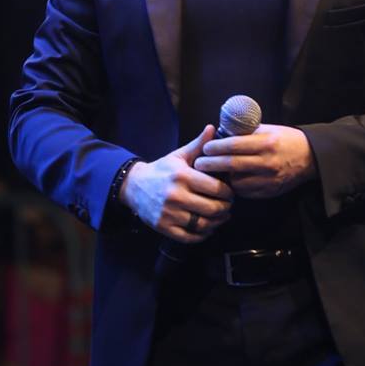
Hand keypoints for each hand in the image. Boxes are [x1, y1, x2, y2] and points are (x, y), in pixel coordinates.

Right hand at [120, 125, 233, 242]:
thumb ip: (198, 145)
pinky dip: (202, 235)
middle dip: (225, 209)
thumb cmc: (162, 170)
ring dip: (217, 223)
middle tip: (228, 206)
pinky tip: (207, 228)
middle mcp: (175, 195)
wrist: (135, 186)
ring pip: (203, 224)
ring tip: (220, 217)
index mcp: (182, 176)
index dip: (228, 193)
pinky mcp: (163, 227)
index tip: (230, 193)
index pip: (215, 188)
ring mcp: (169, 213)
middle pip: (212, 208)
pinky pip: (190, 237)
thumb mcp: (179, 156)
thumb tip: (212, 128)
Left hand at [194, 124, 316, 198]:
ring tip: (212, 173)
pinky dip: (235, 187)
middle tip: (198, 163)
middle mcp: (267, 162)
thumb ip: (246, 132)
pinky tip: (230, 180)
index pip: (234, 145)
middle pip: (232, 165)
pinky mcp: (270, 191)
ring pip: (237, 181)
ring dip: (222, 178)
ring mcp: (269, 179)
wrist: (309, 157)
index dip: (216, 147)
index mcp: (266, 143)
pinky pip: (246, 192)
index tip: (204, 148)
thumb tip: (221, 132)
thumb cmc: (285, 139)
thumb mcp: (267, 129)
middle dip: (212, 164)